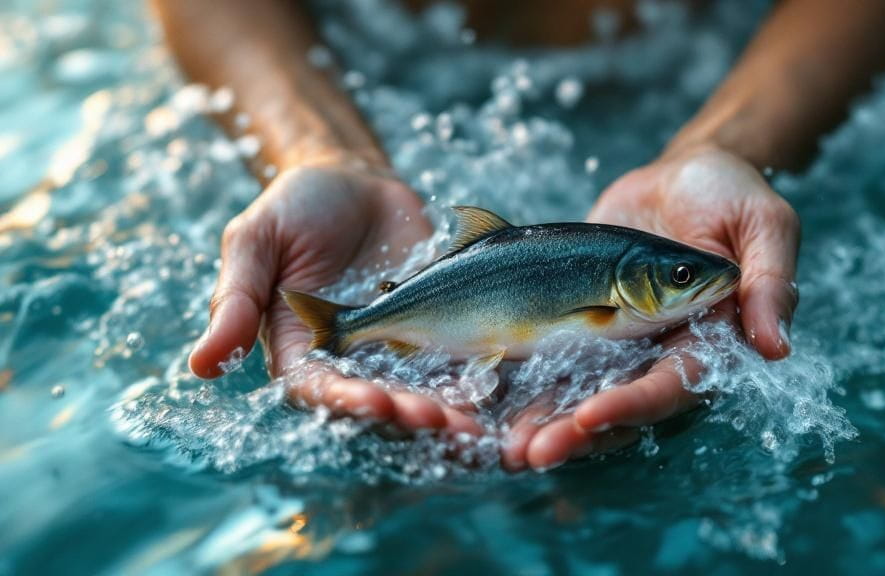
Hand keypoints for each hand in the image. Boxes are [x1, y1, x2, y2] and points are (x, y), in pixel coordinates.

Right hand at [189, 159, 481, 435]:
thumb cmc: (296, 206)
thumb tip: (201, 365)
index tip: (376, 404)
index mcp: (299, 352)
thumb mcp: (256, 241)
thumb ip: (234, 298)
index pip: (320, 391)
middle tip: (442, 422)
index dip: (347, 402)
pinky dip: (479, 377)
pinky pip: (461, 359)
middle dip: (410, 415)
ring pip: (425, 391)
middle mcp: (352, 362)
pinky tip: (502, 387)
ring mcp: (400, 349)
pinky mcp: (441, 330)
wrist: (356, 180)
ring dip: (450, 411)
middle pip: (381, 401)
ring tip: (477, 424)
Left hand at [502, 145, 799, 470]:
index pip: (671, 386)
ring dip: (540, 423)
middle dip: (572, 434)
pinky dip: (520, 381)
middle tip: (526, 454)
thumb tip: (775, 346)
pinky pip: (550, 359)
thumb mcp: (763, 224)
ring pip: (577, 395)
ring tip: (501, 446)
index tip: (588, 417)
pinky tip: (480, 397)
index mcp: (707, 340)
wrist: (677, 177)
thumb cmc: (730, 195)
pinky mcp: (582, 326)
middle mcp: (660, 354)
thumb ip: (769, 281)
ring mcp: (618, 345)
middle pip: (616, 406)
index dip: (632, 405)